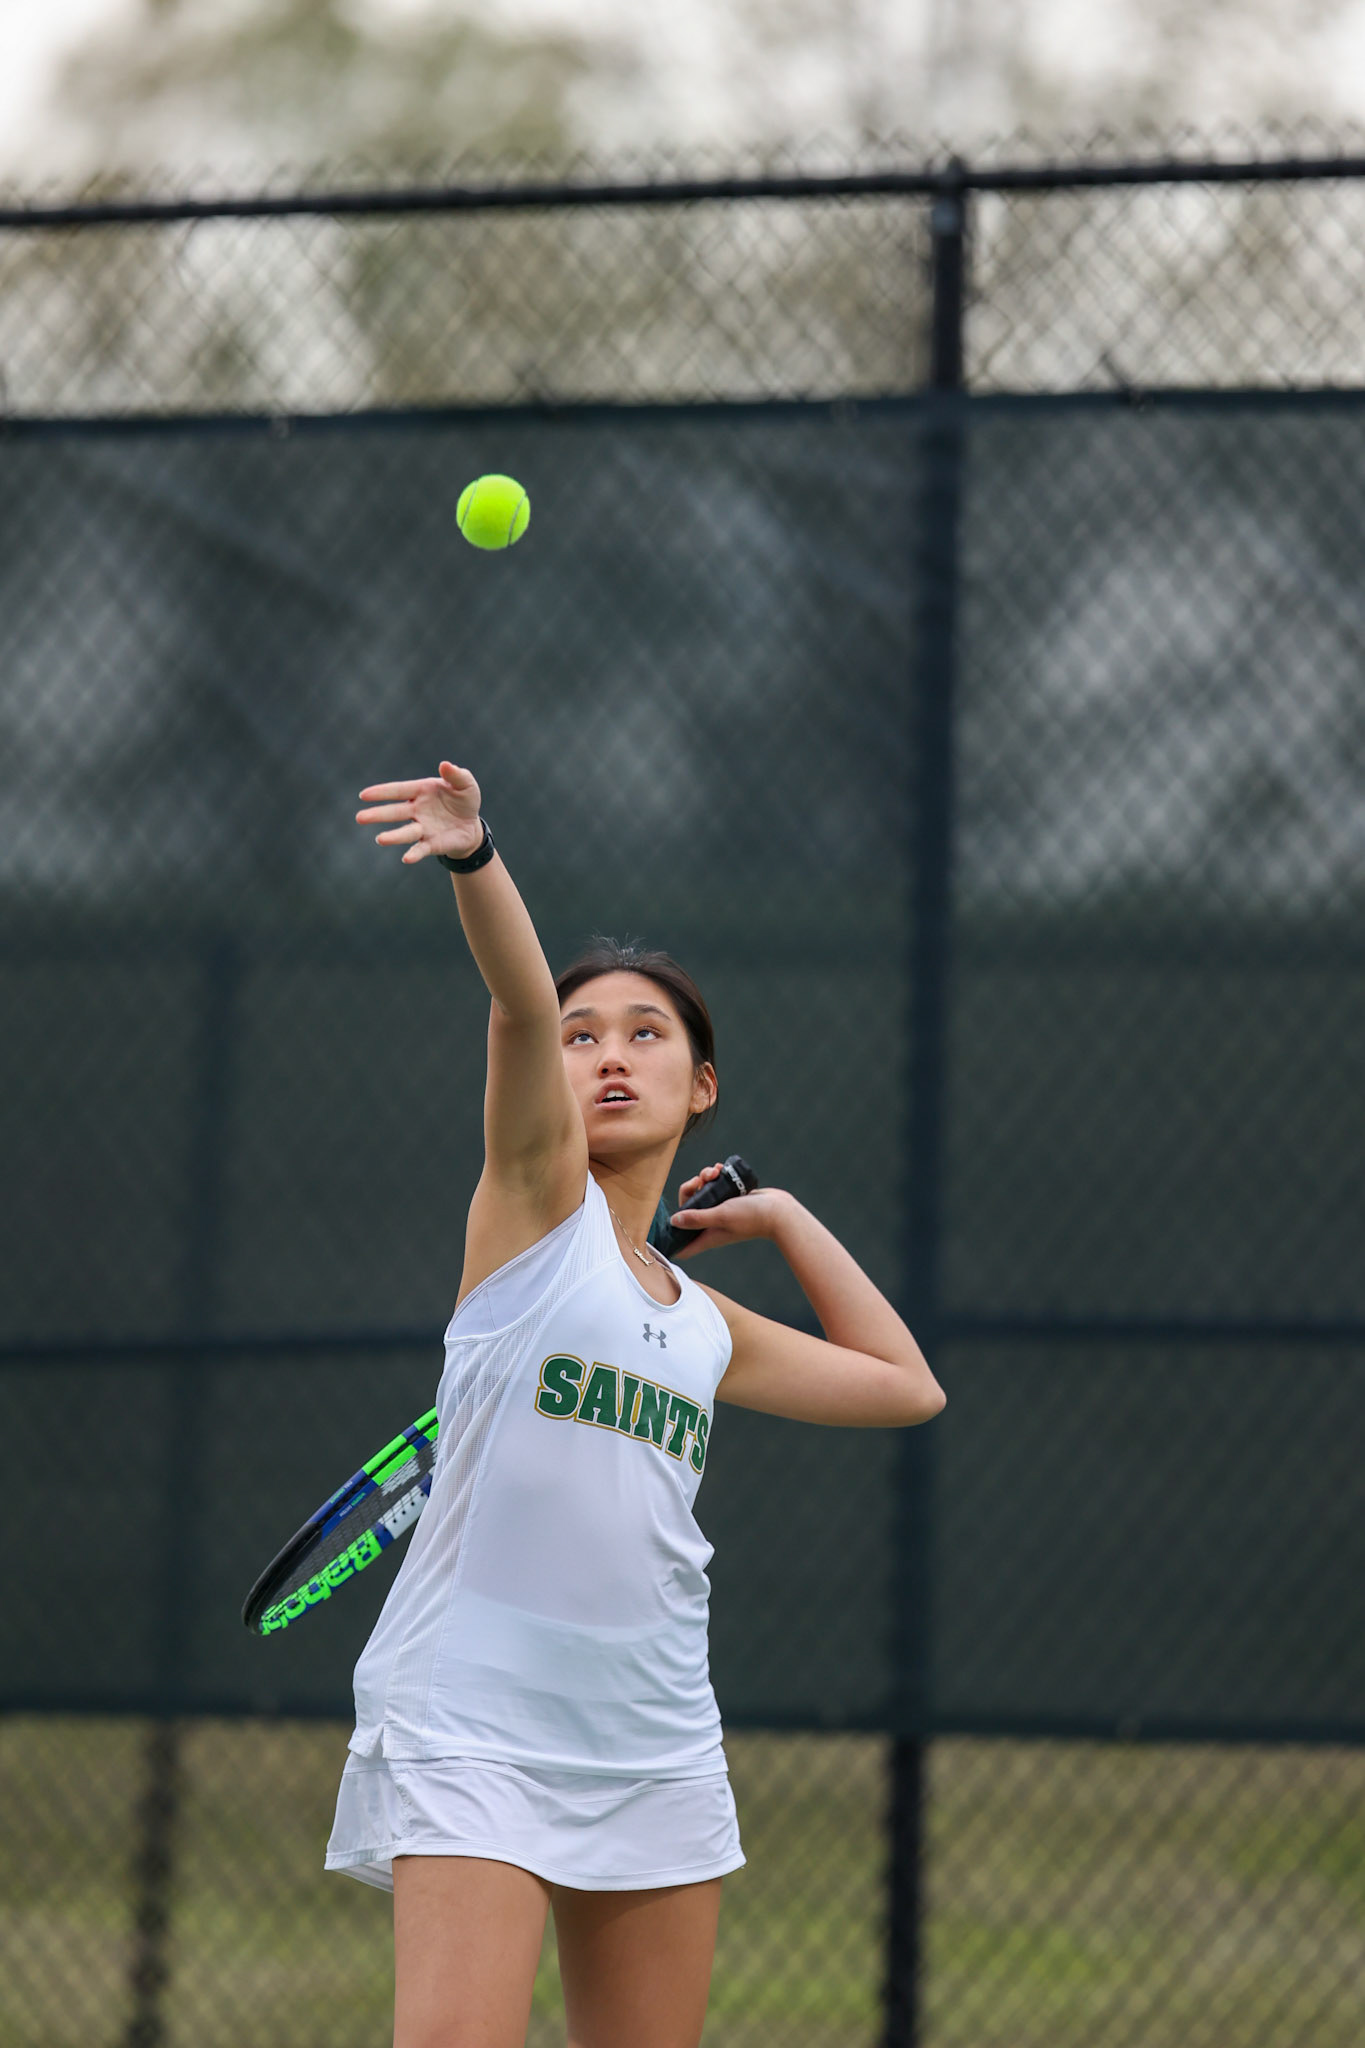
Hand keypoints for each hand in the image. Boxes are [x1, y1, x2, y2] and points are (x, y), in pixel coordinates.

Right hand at [356, 760, 482, 865]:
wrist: (471, 825)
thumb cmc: (464, 800)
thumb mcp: (466, 785)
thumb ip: (457, 775)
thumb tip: (445, 765)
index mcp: (421, 791)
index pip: (398, 790)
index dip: (381, 792)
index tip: (364, 795)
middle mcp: (417, 810)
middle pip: (395, 812)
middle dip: (378, 814)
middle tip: (360, 818)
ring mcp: (422, 828)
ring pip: (405, 832)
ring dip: (393, 836)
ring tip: (380, 839)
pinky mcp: (431, 844)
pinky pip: (421, 848)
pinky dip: (414, 853)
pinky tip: (406, 858)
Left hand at [667, 1164, 790, 1259]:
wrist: (778, 1209)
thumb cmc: (752, 1217)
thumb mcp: (721, 1215)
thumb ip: (697, 1218)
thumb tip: (673, 1221)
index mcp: (707, 1235)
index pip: (684, 1245)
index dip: (672, 1238)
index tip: (667, 1223)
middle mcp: (712, 1225)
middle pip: (688, 1209)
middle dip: (690, 1190)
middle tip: (700, 1181)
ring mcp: (721, 1211)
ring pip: (702, 1193)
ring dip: (704, 1178)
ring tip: (715, 1171)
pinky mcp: (730, 1199)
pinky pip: (715, 1186)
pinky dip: (715, 1176)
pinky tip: (721, 1168)